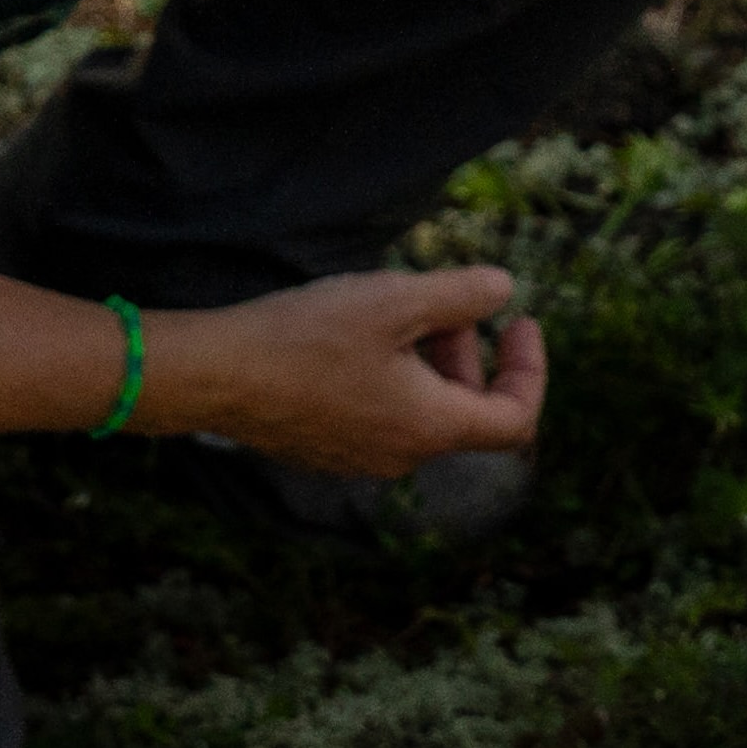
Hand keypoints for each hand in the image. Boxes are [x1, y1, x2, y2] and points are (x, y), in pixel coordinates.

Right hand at [141, 265, 546, 474]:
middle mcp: (402, 456)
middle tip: (443, 302)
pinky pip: (381, 415)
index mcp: (430, 427)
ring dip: (427, 361)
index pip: (515, 419)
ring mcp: (360, 458)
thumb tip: (504, 289)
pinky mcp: (326, 449)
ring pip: (422, 411)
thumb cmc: (306, 337)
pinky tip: (354, 335)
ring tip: (394, 310)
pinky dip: (391, 377)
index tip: (519, 321)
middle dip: (469, 352)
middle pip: (467, 410)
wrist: (216, 374)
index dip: (530, 370)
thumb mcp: (395, 299)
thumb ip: (461, 294)